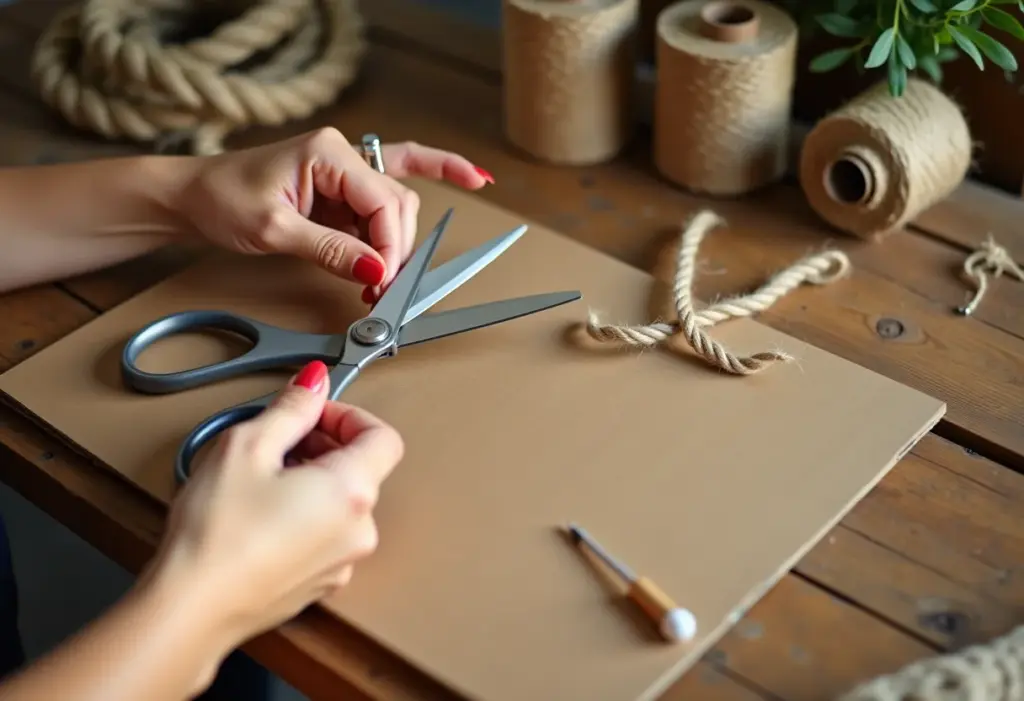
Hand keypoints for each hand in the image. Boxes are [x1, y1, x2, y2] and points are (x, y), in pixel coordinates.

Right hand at [147, 360, 403, 648]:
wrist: (191, 612)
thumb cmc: (215, 537)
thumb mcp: (247, 447)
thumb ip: (291, 409)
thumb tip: (314, 384)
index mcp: (352, 491)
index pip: (383, 436)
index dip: (348, 416)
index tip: (313, 412)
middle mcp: (359, 530)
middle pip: (361, 469)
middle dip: (324, 446)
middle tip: (278, 443)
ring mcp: (341, 562)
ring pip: (340, 503)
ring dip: (311, 481)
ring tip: (261, 481)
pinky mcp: (319, 583)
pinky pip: (324, 534)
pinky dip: (303, 516)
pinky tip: (259, 517)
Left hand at [177, 128, 493, 301]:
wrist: (191, 198)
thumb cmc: (222, 200)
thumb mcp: (275, 230)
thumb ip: (330, 250)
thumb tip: (377, 268)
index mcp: (329, 152)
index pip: (382, 201)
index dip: (391, 246)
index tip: (386, 282)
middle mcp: (344, 154)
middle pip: (397, 203)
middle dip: (396, 249)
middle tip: (385, 291)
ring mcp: (346, 170)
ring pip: (396, 207)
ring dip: (397, 243)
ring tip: (384, 281)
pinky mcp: (343, 188)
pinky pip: (391, 192)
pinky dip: (426, 189)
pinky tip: (469, 178)